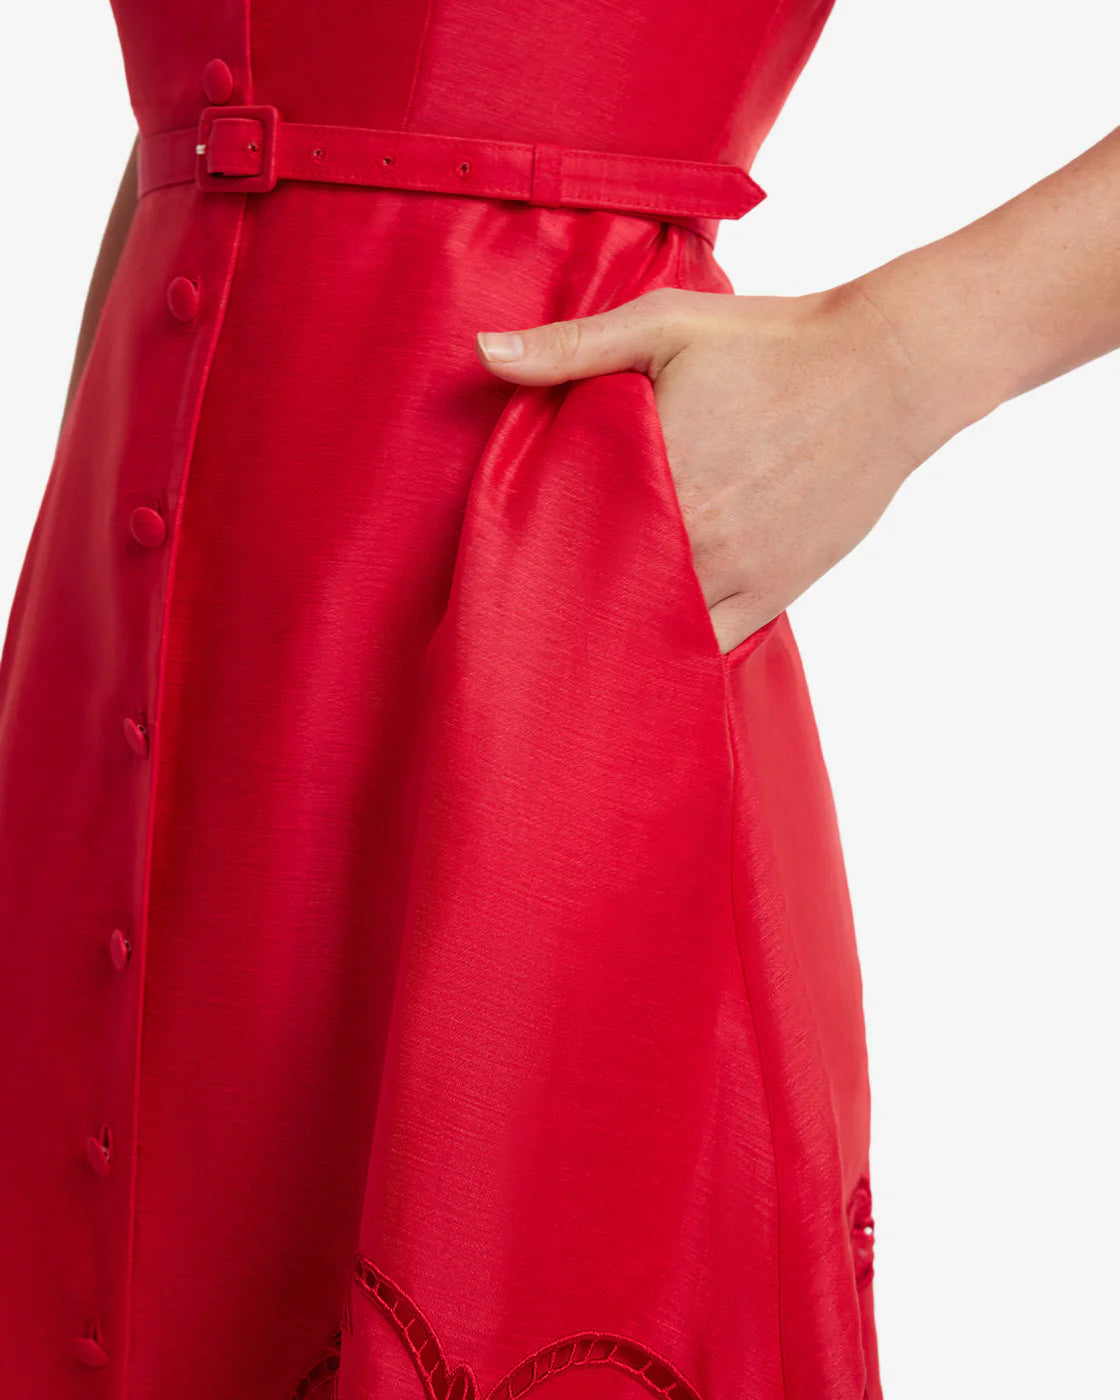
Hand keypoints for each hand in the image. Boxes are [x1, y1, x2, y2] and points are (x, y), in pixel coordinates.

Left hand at [475, 282, 953, 654]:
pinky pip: (710, 643)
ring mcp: (736, 571)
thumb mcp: (665, 323)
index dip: (531, 554)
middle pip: (602, 591)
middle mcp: (692, 534)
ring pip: (654, 627)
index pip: (562, 536)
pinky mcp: (774, 591)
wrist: (885, 372)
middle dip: (568, 599)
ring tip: (580, 635)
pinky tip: (647, 643)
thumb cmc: (772, 342)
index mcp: (652, 471)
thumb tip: (485, 351)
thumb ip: (571, 347)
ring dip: (619, 627)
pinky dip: (676, 647)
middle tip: (531, 609)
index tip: (504, 562)